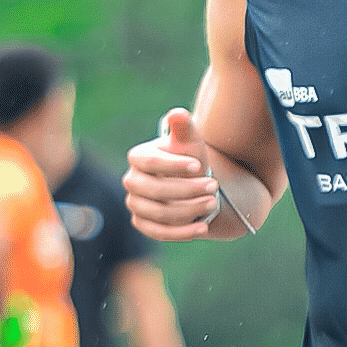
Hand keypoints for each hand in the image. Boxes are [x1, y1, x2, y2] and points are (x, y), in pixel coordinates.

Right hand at [124, 109, 220, 240]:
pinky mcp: (143, 223)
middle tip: (214, 186)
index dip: (174, 165)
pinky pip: (159, 232)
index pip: (150, 161)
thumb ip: (184, 128)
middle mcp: (131, 181)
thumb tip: (177, 114)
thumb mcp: (190, 143)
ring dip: (189, 210)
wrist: (193, 184)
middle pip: (156, 190)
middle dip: (187, 189)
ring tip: (212, 203)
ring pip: (160, 213)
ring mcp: (135, 204)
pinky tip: (203, 229)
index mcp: (138, 157)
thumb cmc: (190, 159)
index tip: (199, 166)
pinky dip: (182, 233)